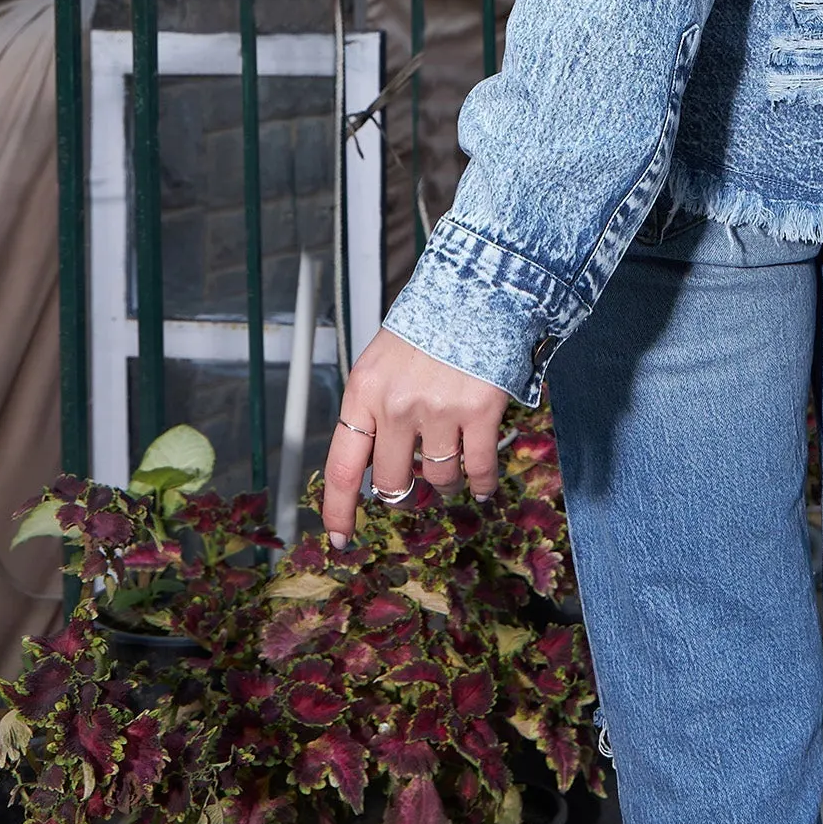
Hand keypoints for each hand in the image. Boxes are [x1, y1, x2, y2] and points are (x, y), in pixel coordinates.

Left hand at [320, 328, 510, 541]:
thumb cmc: (428, 325)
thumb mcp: (381, 362)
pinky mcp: (479, 409)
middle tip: (413, 491)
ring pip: (439, 477)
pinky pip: (479, 467)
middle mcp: (396, 404)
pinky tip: (483, 485)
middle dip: (404, 494)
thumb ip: (372, 410)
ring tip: (451, 472)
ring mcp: (439, 408)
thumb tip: (374, 468)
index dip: (340, 509)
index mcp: (364, 391)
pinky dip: (482, 482)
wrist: (477, 287)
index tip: (339, 537)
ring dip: (446, 484)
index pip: (343, 467)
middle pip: (394, 481)